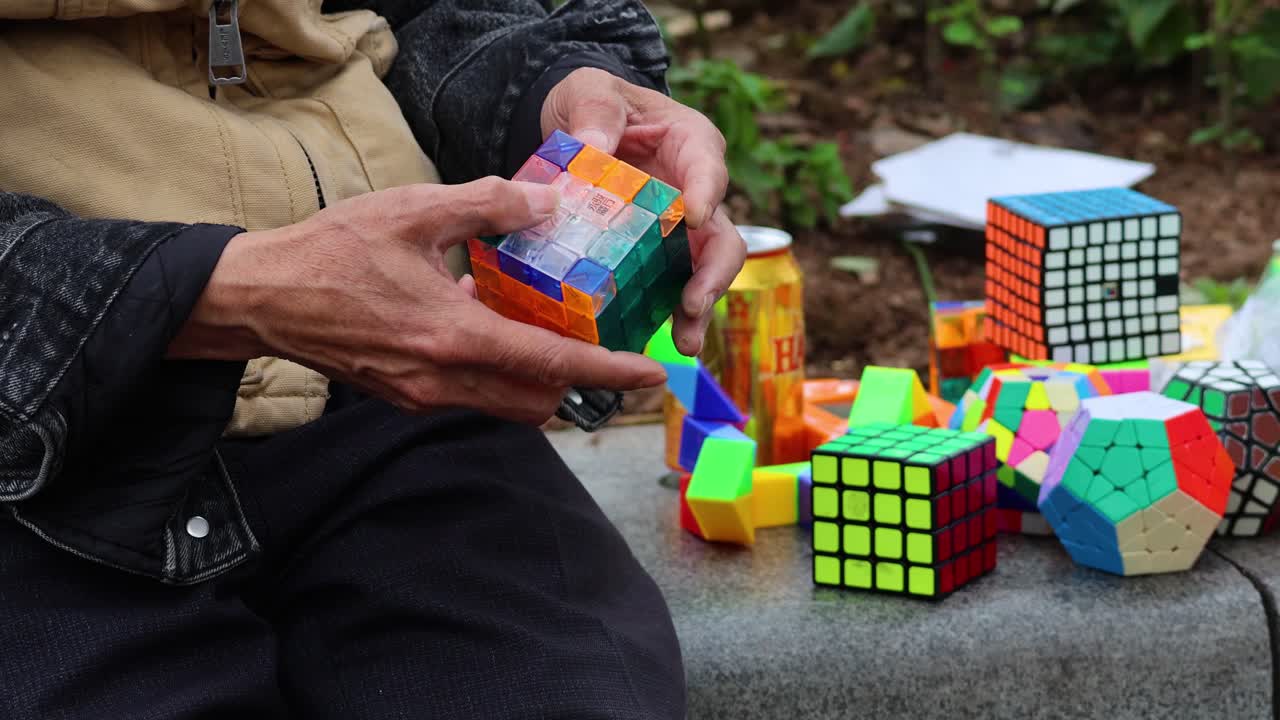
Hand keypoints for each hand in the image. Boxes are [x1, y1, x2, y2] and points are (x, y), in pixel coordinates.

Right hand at [169, 178, 667, 424]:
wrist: (260, 298)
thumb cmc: (331, 252)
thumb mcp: (413, 210)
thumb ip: (488, 204)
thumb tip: (548, 203)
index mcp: (454, 339)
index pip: (552, 367)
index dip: (607, 372)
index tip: (648, 375)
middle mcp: (443, 381)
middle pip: (538, 399)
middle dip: (575, 379)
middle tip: (597, 341)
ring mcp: (422, 396)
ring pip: (505, 404)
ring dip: (535, 377)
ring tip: (543, 328)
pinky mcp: (405, 396)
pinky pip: (471, 396)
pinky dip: (496, 371)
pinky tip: (483, 321)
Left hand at [541, 68, 745, 355]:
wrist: (578, 127)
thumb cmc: (594, 102)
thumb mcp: (590, 92)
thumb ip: (595, 113)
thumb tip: (594, 147)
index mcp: (691, 143)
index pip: (708, 167)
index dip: (705, 192)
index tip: (693, 216)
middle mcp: (696, 191)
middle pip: (721, 236)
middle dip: (713, 274)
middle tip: (693, 304)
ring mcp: (679, 229)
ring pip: (702, 271)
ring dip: (698, 308)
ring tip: (685, 342)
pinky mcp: (657, 255)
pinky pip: (667, 286)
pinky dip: (664, 314)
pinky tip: (652, 342)